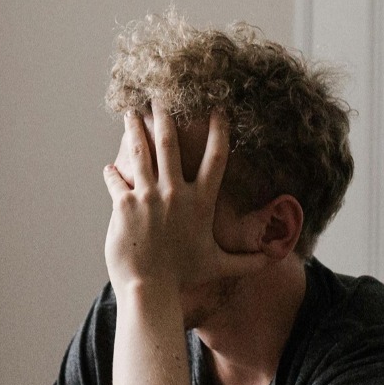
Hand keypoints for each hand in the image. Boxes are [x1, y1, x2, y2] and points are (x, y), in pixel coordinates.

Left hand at [102, 104, 260, 298]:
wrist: (151, 289)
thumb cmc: (184, 277)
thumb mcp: (218, 266)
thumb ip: (246, 261)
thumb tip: (274, 261)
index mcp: (200, 202)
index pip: (216, 158)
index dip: (219, 131)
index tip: (217, 109)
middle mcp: (175, 193)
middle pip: (170, 143)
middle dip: (165, 116)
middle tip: (160, 96)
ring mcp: (148, 196)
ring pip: (140, 152)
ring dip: (134, 129)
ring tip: (130, 111)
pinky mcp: (124, 204)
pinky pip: (116, 179)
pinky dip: (112, 172)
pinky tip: (109, 167)